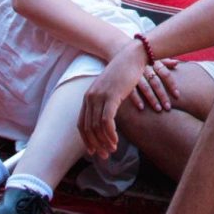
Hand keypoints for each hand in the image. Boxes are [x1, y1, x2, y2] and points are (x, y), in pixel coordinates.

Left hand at [81, 43, 154, 157]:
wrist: (131, 58)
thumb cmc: (124, 74)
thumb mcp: (111, 90)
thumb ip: (105, 103)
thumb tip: (106, 120)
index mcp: (88, 97)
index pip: (82, 124)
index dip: (87, 140)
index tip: (94, 151)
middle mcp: (90, 97)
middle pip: (88, 128)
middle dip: (95, 144)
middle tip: (104, 155)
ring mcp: (99, 96)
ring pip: (97, 127)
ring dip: (104, 141)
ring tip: (112, 150)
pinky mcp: (111, 96)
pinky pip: (107, 121)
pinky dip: (110, 134)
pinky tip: (116, 141)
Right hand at [129, 58, 180, 112]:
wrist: (117, 50)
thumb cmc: (139, 56)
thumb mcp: (151, 56)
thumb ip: (165, 60)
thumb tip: (177, 64)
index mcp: (153, 62)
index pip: (165, 73)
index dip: (172, 84)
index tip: (177, 95)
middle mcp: (145, 68)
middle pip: (156, 82)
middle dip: (162, 95)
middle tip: (168, 107)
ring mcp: (134, 74)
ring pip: (145, 87)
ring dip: (152, 99)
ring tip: (158, 109)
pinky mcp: (125, 79)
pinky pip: (131, 90)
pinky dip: (136, 99)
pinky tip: (141, 108)